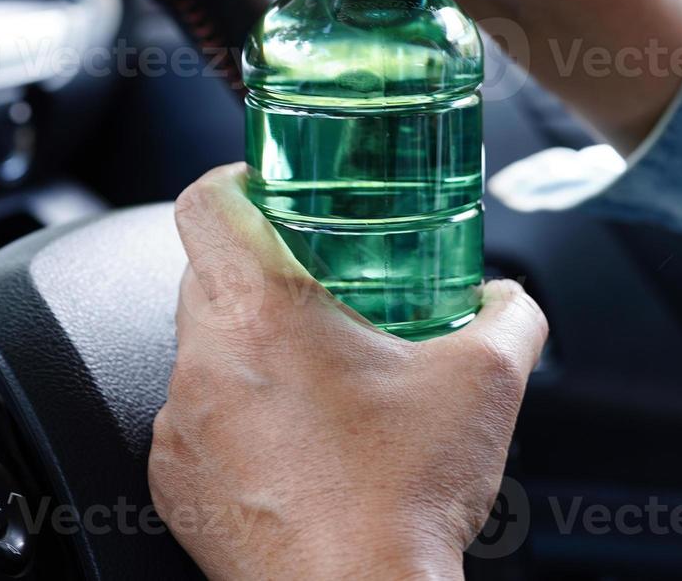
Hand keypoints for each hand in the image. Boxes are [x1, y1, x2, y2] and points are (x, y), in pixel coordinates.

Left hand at [148, 165, 547, 580]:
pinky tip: (291, 441)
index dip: (232, 183)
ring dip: (247, 349)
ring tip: (314, 377)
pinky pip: (193, 419)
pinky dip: (233, 416)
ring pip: (200, 350)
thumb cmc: (407, 499)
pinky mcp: (174, 481)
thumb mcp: (486, 383)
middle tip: (313, 288)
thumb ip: (507, 315)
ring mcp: (182, 426)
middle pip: (203, 274)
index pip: (204, 204)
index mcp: (264, 312)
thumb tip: (506, 297)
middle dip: (256, 272)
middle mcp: (206, 361)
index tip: (261, 189)